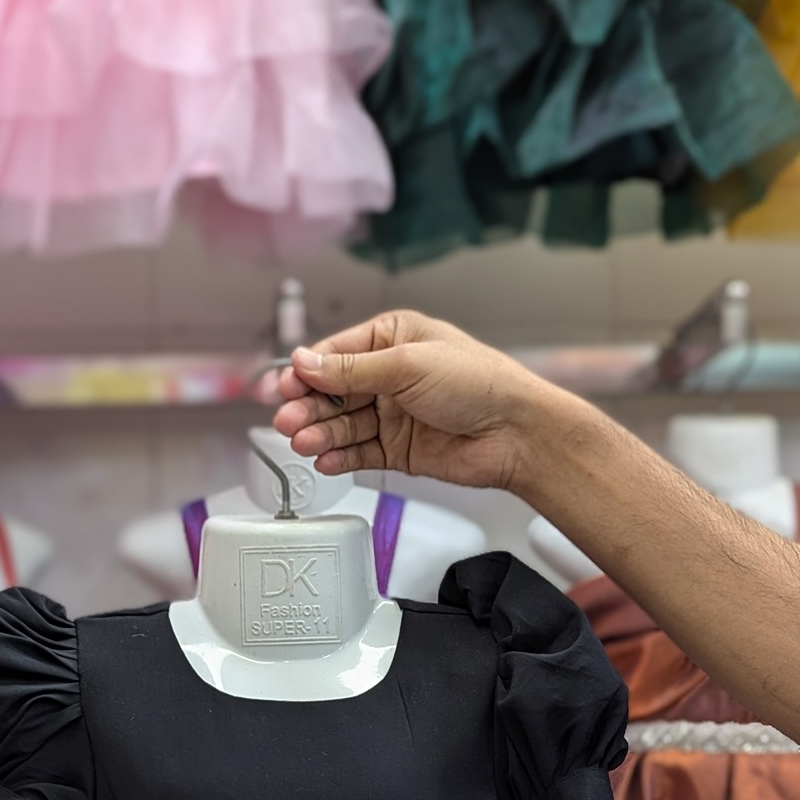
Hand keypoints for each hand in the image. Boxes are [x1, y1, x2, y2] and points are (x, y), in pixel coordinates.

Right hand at [273, 310, 555, 496]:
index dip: (307, 372)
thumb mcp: (409, 365)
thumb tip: (305, 361)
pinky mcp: (399, 450)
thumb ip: (353, 369)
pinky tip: (324, 460)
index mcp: (393, 339)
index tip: (284, 387)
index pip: (336, 354)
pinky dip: (341, 457)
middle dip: (309, 406)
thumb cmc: (479, 384)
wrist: (516, 433)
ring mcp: (393, 414)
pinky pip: (360, 453)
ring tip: (303, 442)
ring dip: (321, 434)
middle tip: (287, 420)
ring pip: (344, 425)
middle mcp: (390, 375)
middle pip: (334, 392)